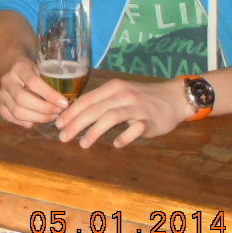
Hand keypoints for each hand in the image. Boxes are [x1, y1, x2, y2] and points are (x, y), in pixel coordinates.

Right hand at [0, 58, 66, 127]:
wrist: (12, 68)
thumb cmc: (34, 70)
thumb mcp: (42, 68)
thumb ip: (51, 81)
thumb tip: (66, 102)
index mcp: (19, 68)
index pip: (33, 82)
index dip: (49, 95)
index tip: (64, 103)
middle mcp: (7, 80)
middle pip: (23, 99)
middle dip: (44, 109)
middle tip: (58, 112)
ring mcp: (1, 94)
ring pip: (17, 112)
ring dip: (37, 118)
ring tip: (52, 117)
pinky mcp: (0, 105)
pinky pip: (11, 118)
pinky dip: (25, 122)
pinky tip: (36, 120)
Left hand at [53, 78, 190, 147]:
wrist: (173, 98)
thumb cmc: (142, 98)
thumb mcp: (120, 93)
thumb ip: (101, 102)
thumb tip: (75, 115)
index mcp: (113, 87)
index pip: (87, 99)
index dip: (71, 112)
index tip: (58, 124)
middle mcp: (124, 95)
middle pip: (95, 109)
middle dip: (76, 123)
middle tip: (63, 137)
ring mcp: (138, 107)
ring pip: (111, 117)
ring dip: (95, 131)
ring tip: (83, 144)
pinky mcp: (150, 120)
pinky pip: (135, 129)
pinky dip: (125, 137)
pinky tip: (116, 145)